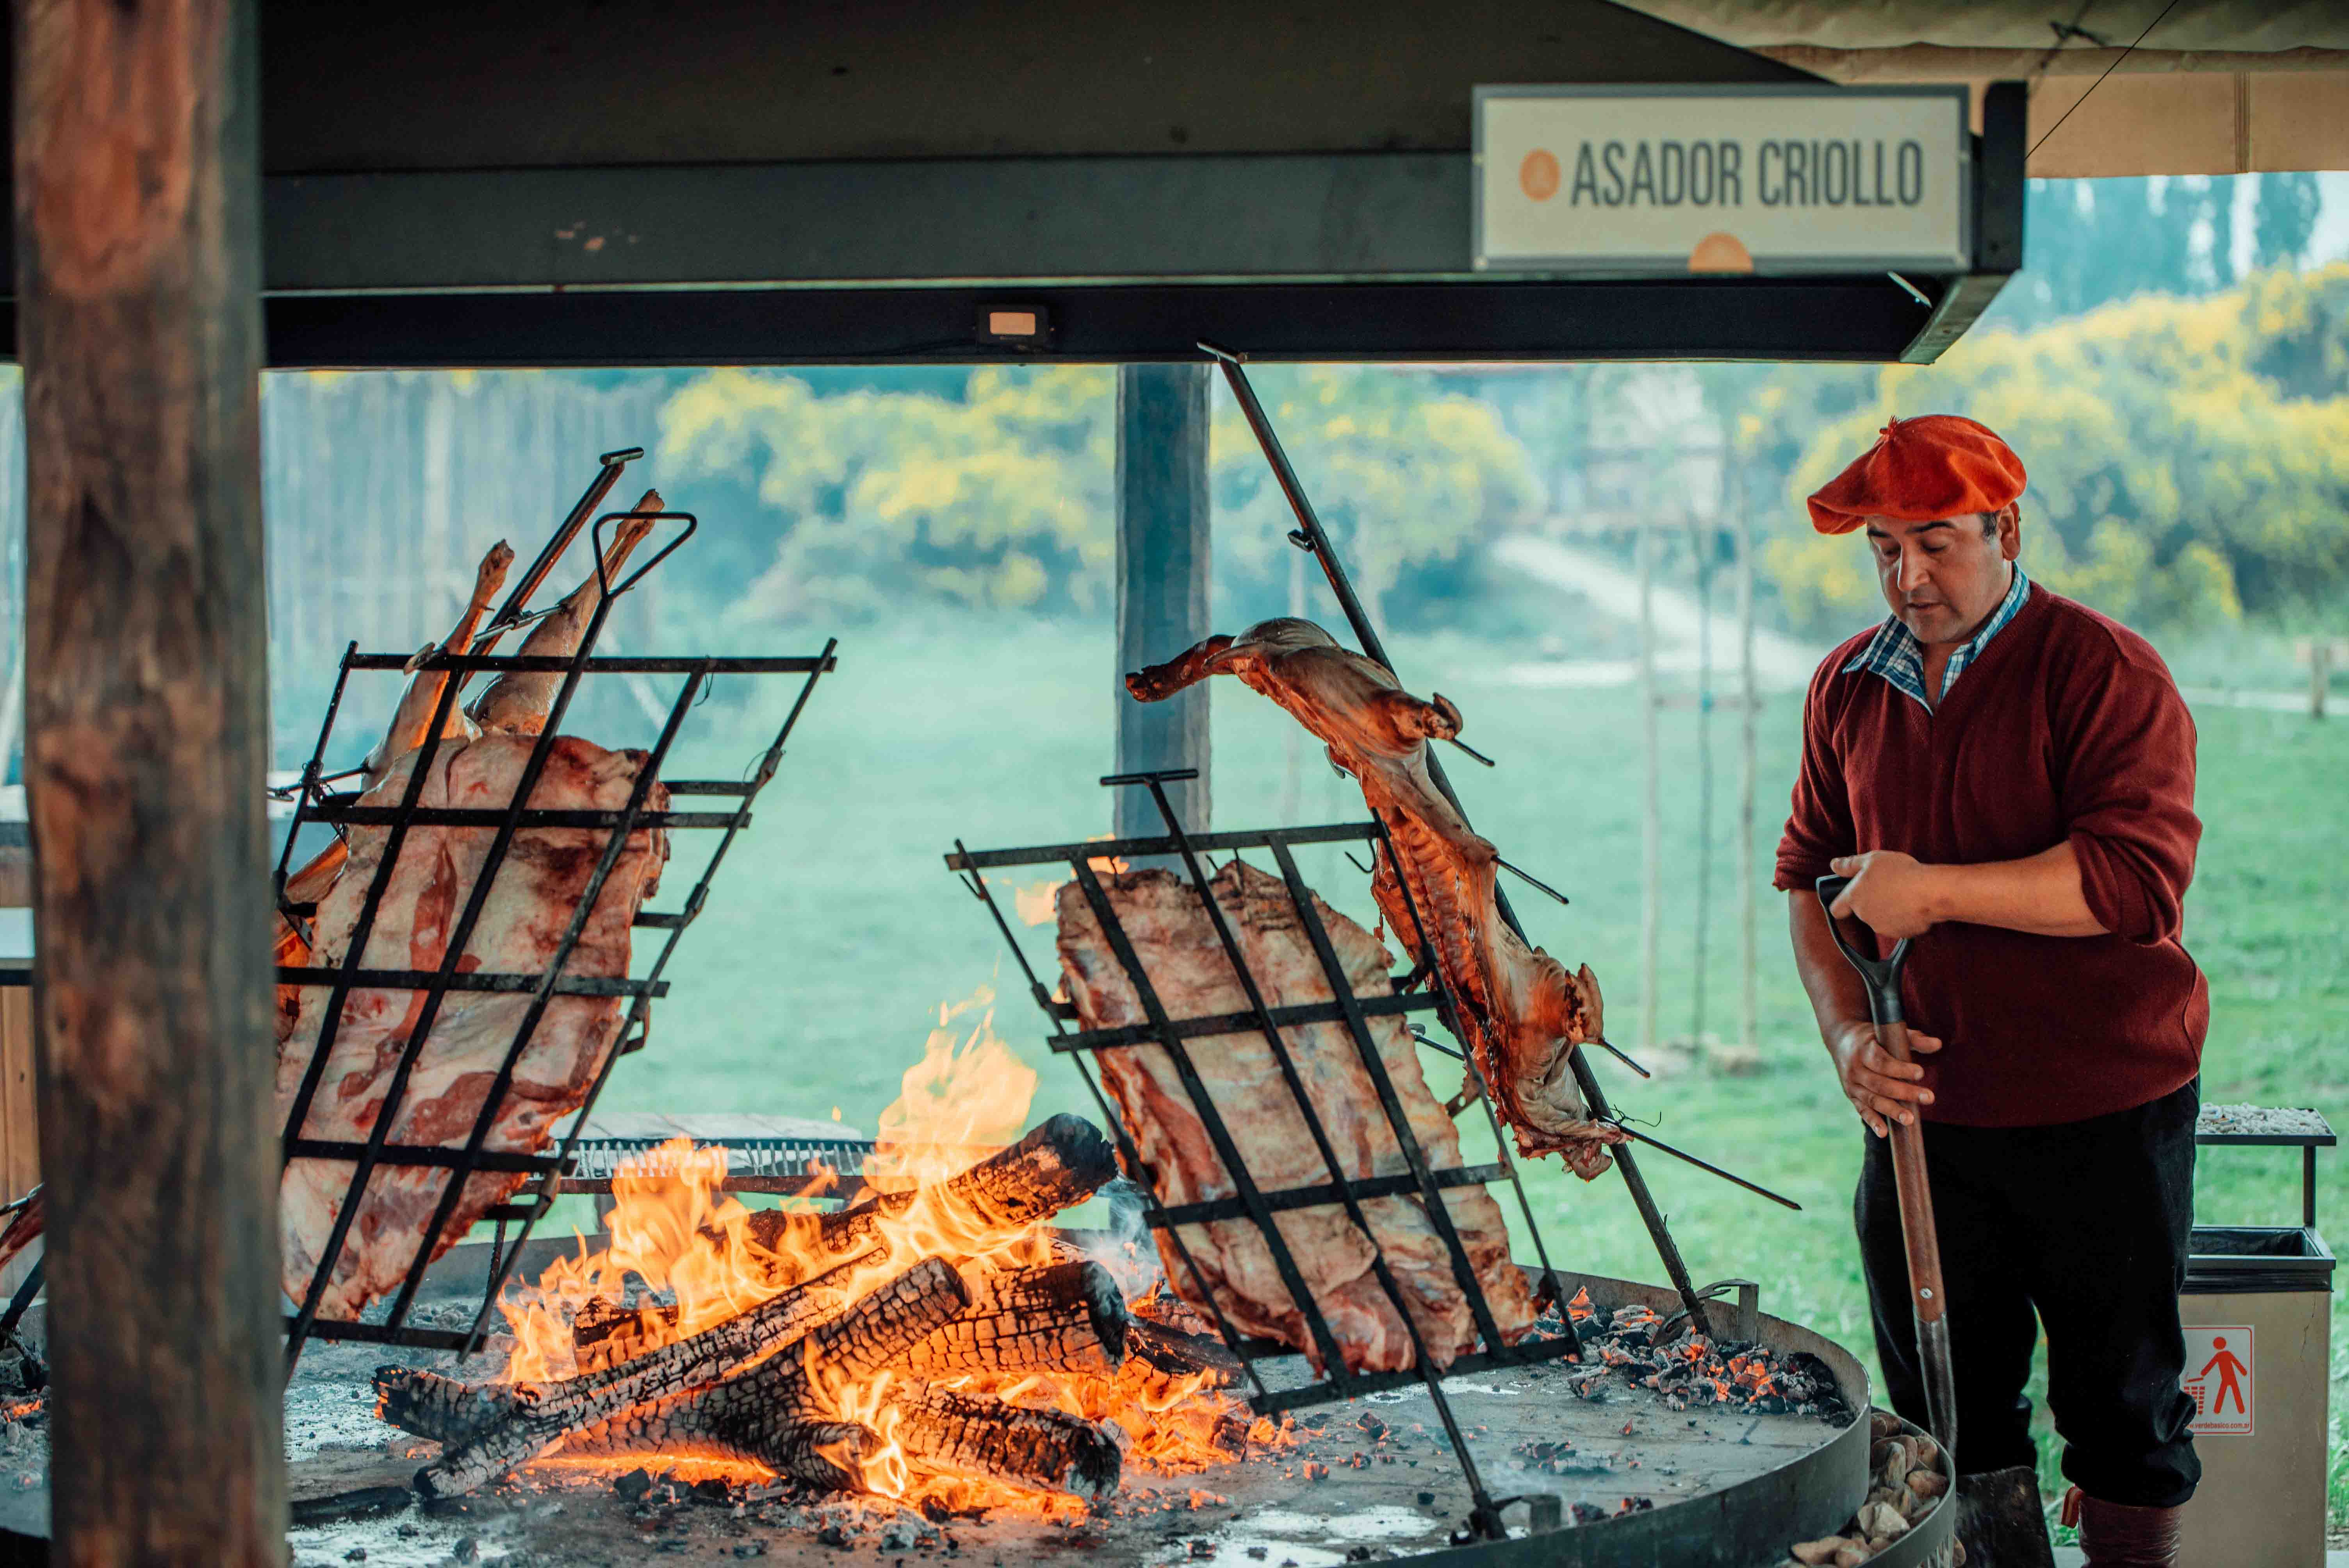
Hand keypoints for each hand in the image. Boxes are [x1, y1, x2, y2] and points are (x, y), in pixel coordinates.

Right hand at [1827, 1019, 1942, 1136]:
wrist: (1841, 1041)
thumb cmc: (1873, 1037)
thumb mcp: (1889, 1032)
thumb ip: (1914, 1039)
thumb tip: (1938, 1044)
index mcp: (1863, 1050)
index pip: (1882, 1062)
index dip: (1900, 1069)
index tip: (1920, 1072)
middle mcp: (1855, 1068)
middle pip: (1880, 1083)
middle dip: (1904, 1092)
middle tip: (1929, 1098)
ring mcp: (1852, 1084)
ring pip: (1872, 1099)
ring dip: (1891, 1110)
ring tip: (1910, 1119)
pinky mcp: (1852, 1096)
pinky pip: (1862, 1110)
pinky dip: (1873, 1121)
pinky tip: (1884, 1132)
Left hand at [1829, 850, 1943, 939]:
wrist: (1929, 892)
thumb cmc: (1900, 873)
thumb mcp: (1872, 859)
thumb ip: (1850, 864)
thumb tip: (1834, 865)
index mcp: (1854, 898)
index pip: (1836, 909)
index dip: (1841, 904)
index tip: (1849, 898)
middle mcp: (1865, 916)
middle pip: (1863, 911)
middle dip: (1873, 901)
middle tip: (1888, 885)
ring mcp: (1883, 927)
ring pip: (1882, 919)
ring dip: (1889, 909)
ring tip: (1903, 893)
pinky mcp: (1901, 934)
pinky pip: (1900, 925)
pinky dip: (1905, 917)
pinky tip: (1913, 904)